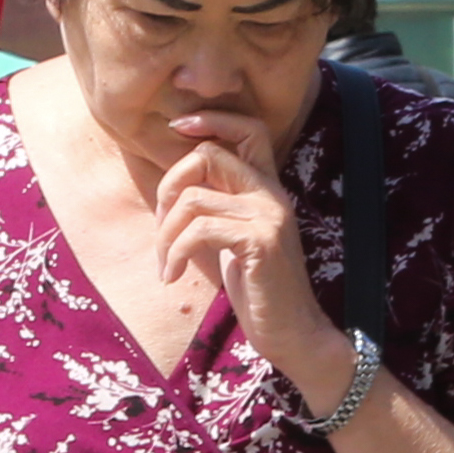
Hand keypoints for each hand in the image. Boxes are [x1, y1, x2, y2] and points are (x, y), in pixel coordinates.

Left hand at [151, 108, 348, 396]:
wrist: (292, 332)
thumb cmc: (256, 287)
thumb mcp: (232, 239)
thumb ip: (217, 207)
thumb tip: (175, 187)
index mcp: (266, 188)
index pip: (249, 129)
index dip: (212, 119)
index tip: (176, 127)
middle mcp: (272, 194)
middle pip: (207, 154)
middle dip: (167, 188)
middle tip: (160, 228)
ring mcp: (269, 215)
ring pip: (193, 198)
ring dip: (165, 236)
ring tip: (167, 265)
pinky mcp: (259, 241)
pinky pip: (197, 230)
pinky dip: (175, 254)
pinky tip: (174, 277)